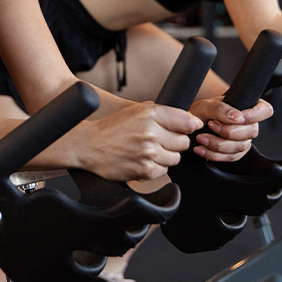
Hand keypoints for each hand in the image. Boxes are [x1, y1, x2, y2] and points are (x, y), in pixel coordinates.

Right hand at [82, 102, 202, 181]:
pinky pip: (164, 171)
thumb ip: (164, 113)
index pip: (187, 121)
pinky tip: (142, 160)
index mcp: (151, 113)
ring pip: (176, 158)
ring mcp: (148, 152)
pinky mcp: (145, 169)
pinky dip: (156, 167)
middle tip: (159, 141)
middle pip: (184, 142)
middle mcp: (151, 132)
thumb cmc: (112, 127)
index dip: (188, 126)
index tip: (185, 129)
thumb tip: (192, 121)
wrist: (89, 145)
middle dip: (174, 142)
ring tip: (149, 150)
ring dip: (166, 156)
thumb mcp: (137, 111)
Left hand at [189, 97, 272, 161]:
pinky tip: (201, 149)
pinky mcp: (236, 153)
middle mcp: (250, 125)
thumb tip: (237, 117)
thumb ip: (221, 109)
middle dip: (228, 131)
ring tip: (200, 137)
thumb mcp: (207, 106)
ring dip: (217, 144)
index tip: (237, 118)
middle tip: (210, 124)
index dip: (254, 115)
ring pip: (240, 146)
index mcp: (249, 107)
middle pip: (251, 132)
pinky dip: (213, 155)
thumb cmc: (203, 111)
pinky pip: (230, 157)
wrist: (194, 123)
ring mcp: (244, 140)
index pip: (265, 110)